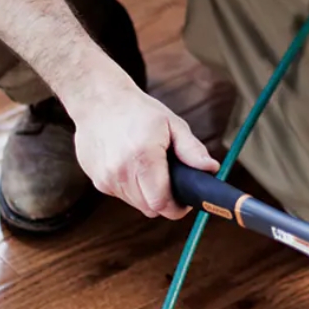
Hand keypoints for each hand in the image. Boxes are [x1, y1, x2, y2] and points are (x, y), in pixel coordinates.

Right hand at [71, 77, 216, 219]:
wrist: (97, 100)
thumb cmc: (137, 110)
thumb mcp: (171, 123)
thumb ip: (192, 149)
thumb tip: (211, 169)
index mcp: (144, 158)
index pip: (162, 204)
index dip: (178, 207)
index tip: (185, 200)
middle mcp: (121, 173)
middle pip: (150, 208)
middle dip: (164, 199)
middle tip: (170, 180)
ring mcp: (106, 179)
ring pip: (135, 204)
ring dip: (146, 193)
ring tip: (149, 167)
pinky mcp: (97, 181)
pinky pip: (121, 195)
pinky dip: (130, 186)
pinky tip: (131, 165)